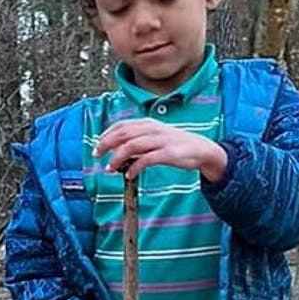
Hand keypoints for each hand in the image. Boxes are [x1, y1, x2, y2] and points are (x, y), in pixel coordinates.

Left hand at [93, 119, 226, 181]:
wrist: (202, 149)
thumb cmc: (177, 144)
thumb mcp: (156, 136)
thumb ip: (138, 140)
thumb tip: (118, 150)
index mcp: (148, 124)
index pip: (121, 126)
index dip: (106, 135)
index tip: (98, 145)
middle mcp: (152, 129)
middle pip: (122, 134)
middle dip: (106, 144)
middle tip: (97, 155)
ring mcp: (160, 141)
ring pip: (131, 146)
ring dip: (117, 158)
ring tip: (110, 168)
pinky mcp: (167, 154)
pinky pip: (145, 160)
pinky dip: (134, 168)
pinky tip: (129, 175)